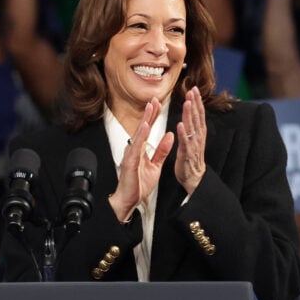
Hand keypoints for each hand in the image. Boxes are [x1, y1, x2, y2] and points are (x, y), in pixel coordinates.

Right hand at [108, 99, 174, 222]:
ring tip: (150, 107)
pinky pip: (136, 146)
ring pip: (139, 134)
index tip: (159, 103)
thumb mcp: (155, 165)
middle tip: (155, 98)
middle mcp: (134, 149)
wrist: (129, 200)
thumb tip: (169, 136)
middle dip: (149, 113)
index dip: (153, 116)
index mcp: (141, 150)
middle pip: (143, 128)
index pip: (148, 129)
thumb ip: (162, 150)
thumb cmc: (139, 184)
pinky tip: (144, 126)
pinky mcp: (130, 162)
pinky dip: (140, 135)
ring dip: (145, 120)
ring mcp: (131, 155)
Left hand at [175, 87, 205, 194]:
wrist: (194, 178)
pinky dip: (183, 133)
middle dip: (195, 103)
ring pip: (192, 127)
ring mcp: (193, 146)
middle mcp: (198, 137)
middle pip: (197, 117)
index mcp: (198, 133)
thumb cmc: (191, 159)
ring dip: (190, 115)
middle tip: (193, 90)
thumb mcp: (192, 140)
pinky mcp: (187, 154)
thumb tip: (191, 114)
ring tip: (187, 102)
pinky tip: (180, 125)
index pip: (198, 114)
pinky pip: (185, 143)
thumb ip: (192, 127)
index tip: (194, 89)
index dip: (197, 102)